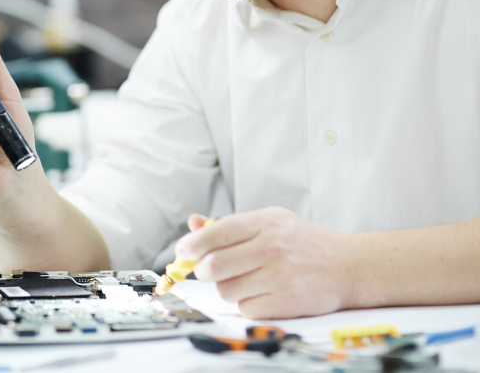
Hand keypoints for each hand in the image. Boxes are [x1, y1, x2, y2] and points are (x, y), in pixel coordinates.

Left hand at [176, 207, 352, 318]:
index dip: (193, 245)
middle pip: (215, 265)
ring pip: (227, 290)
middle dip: (205, 270)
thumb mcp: (270, 221)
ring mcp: (281, 276)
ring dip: (228, 288)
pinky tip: (262, 293)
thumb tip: (194, 224)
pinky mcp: (287, 302)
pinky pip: (246, 308)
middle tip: (210, 270)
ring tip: (246, 279)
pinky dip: (247, 304)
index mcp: (266, 222)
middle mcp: (273, 247)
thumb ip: (230, 225)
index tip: (183, 252)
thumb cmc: (302, 242)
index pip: (217, 233)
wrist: (347, 265)